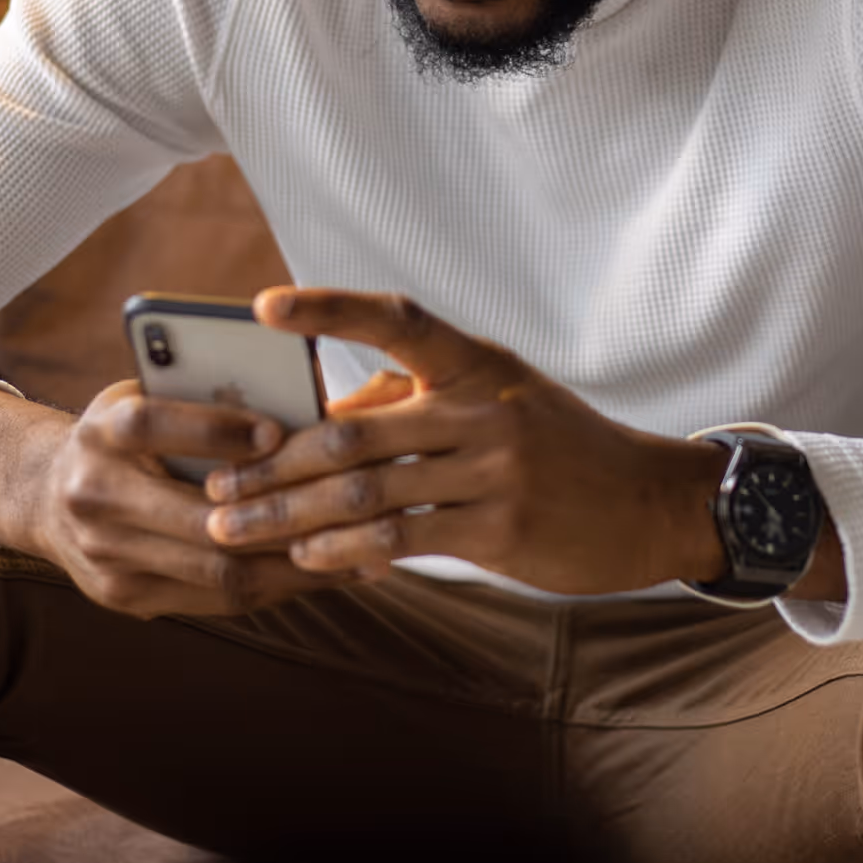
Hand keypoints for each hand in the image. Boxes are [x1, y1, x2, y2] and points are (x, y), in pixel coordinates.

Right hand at [0, 380, 386, 620]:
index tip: (279, 431)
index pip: (151, 426)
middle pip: (196, 520)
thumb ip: (203, 397)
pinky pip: (216, 599)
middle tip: (351, 508)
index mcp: (99, 432)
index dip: (214, 429)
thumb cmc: (124, 434)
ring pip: (216, 571)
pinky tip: (326, 571)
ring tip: (361, 550)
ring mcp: (106, 558)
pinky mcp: (125, 598)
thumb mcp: (147, 395)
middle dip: (281, 517)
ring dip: (295, 565)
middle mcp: (93, 497)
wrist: (46, 496)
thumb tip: (297, 404)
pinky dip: (277, 586)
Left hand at [202, 287, 732, 594]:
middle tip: (215, 487)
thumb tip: (327, 418)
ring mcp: (494, 470)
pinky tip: (306, 556)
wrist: (648, 504)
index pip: (396, 319)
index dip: (329, 309)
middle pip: (352, 435)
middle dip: (272, 465)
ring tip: (236, 529)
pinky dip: (346, 548)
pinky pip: (402, 538)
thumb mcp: (498, 399)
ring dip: (289, 515)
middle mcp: (483, 409)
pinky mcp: (500, 530)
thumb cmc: (558, 447)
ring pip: (367, 493)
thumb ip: (414, 400)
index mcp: (476, 363)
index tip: (264, 306)